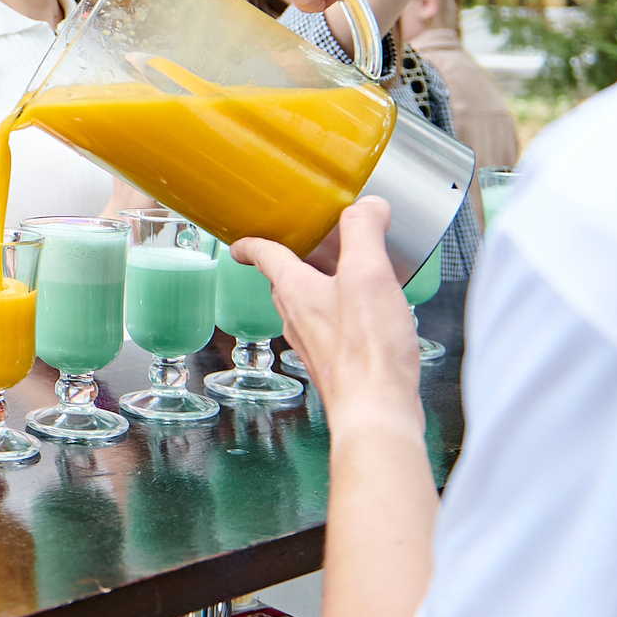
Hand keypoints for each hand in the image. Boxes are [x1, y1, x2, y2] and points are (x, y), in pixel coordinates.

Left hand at [233, 198, 423, 426]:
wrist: (376, 410)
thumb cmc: (366, 349)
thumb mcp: (368, 275)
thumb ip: (364, 233)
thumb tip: (368, 206)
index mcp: (295, 290)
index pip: (264, 256)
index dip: (251, 243)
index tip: (239, 240)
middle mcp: (296, 318)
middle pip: (285, 282)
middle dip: (293, 263)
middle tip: (305, 249)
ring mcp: (313, 345)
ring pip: (307, 307)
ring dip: (320, 289)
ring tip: (347, 277)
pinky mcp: (335, 365)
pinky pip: (330, 330)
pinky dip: (341, 316)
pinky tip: (369, 318)